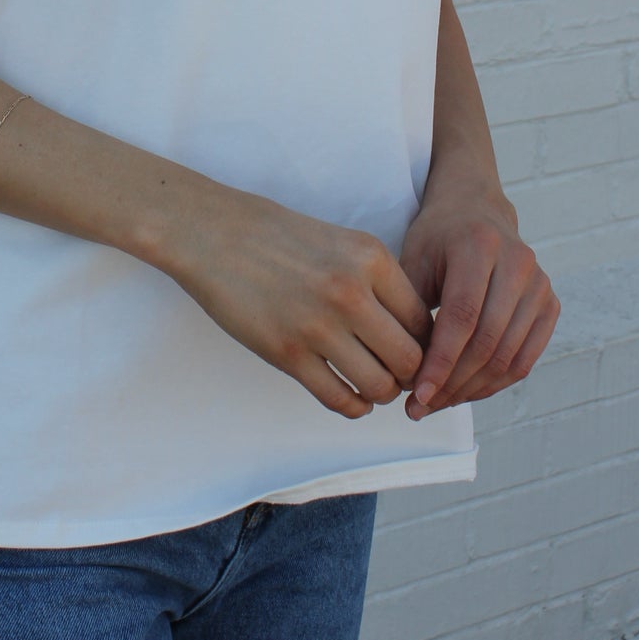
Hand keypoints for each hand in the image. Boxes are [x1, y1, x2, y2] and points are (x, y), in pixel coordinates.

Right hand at [163, 187, 433, 419]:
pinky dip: (352, 406)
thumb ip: (377, 283)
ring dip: (381, 394)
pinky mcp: (287, 353)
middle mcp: (351, 291)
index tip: (412, 352)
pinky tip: (349, 397)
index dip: (425, 345)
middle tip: (396, 376)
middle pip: (409, 359)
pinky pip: (338, 398)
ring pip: (379, 385)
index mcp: (371, 258)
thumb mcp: (341, 243)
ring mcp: (318, 324)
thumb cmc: (277, 237)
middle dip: (408, 375)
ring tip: (372, 387)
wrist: (214, 233)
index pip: (422, 321)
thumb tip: (411, 335)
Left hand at [398, 181, 558, 419]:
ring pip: (508, 356)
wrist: (475, 209)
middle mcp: (518, 263)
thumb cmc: (437, 237)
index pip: (462, 317)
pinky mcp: (549, 303)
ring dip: (472, 389)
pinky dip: (496, 382)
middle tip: (421, 407)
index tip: (417, 393)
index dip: (441, 361)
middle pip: (488, 341)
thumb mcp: (414, 259)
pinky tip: (466, 392)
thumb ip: (410, 309)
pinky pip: (525, 358)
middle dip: (453, 383)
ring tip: (438, 404)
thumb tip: (406, 372)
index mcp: (479, 245)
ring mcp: (539, 284)